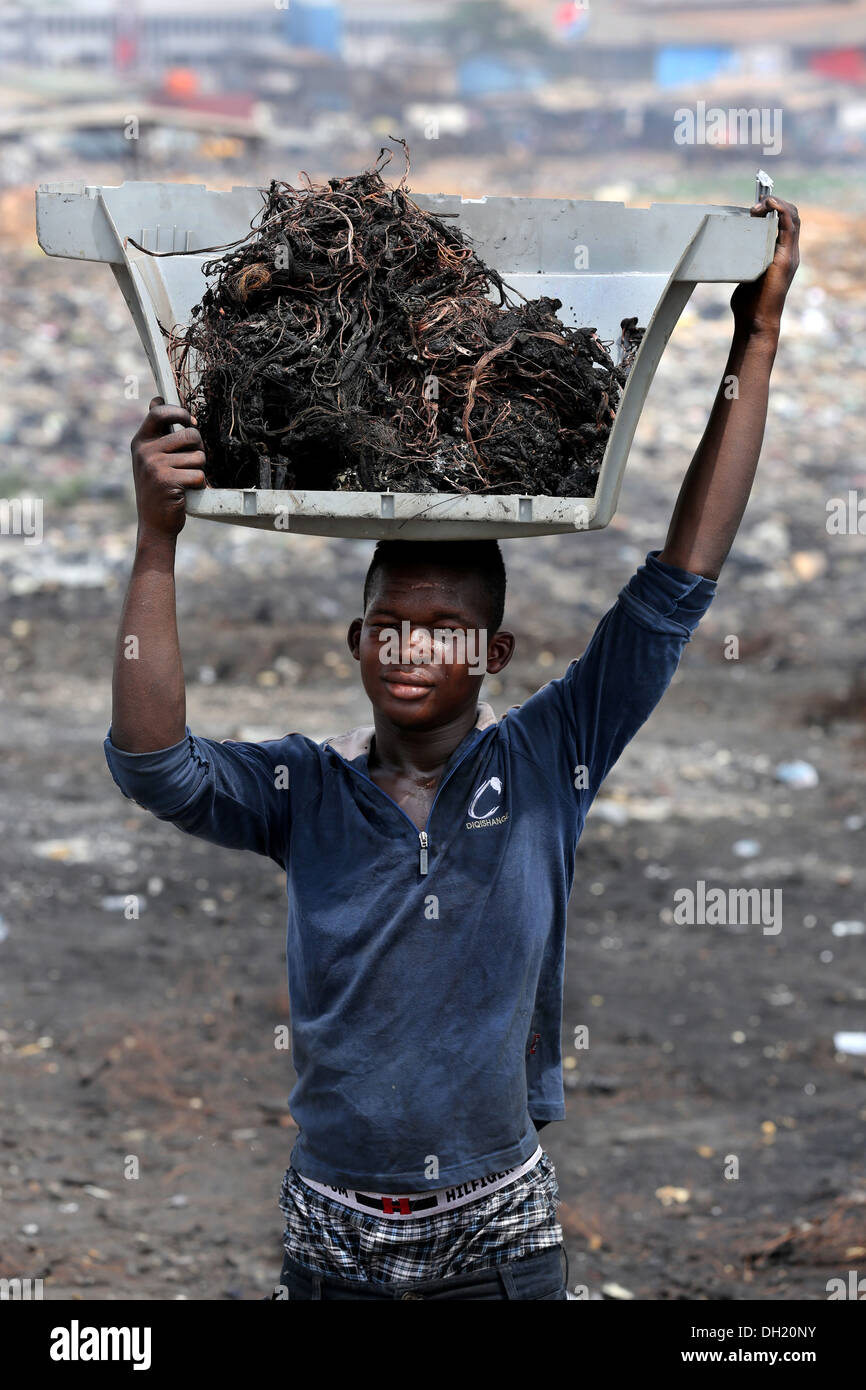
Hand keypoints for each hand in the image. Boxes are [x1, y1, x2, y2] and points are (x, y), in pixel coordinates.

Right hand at [131, 397, 206, 536]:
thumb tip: (157, 398)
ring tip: (185, 481)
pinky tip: (186, 492)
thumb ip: (157, 433)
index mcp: (141, 441)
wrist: (154, 524)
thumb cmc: (159, 488)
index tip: (190, 421)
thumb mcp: (151, 457)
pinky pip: (198, 475)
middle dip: (199, 448)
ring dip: (199, 470)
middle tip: (191, 463)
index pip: (159, 413)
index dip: (179, 412)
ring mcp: (154, 466)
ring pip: (198, 456)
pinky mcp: (167, 481)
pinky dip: (199, 486)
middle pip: (190, 434)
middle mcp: (145, 451)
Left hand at [730, 196, 799, 337]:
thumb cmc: (748, 304)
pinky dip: (781, 210)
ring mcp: (790, 254)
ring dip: (777, 204)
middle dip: (774, 204)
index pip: (785, 223)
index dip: (773, 209)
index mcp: (781, 255)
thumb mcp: (745, 274)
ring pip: (793, 217)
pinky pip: (789, 225)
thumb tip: (725, 253)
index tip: (753, 209)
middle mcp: (789, 252)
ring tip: (758, 205)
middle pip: (792, 216)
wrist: (755, 321)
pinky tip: (769, 204)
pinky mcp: (786, 258)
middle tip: (754, 207)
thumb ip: (743, 262)